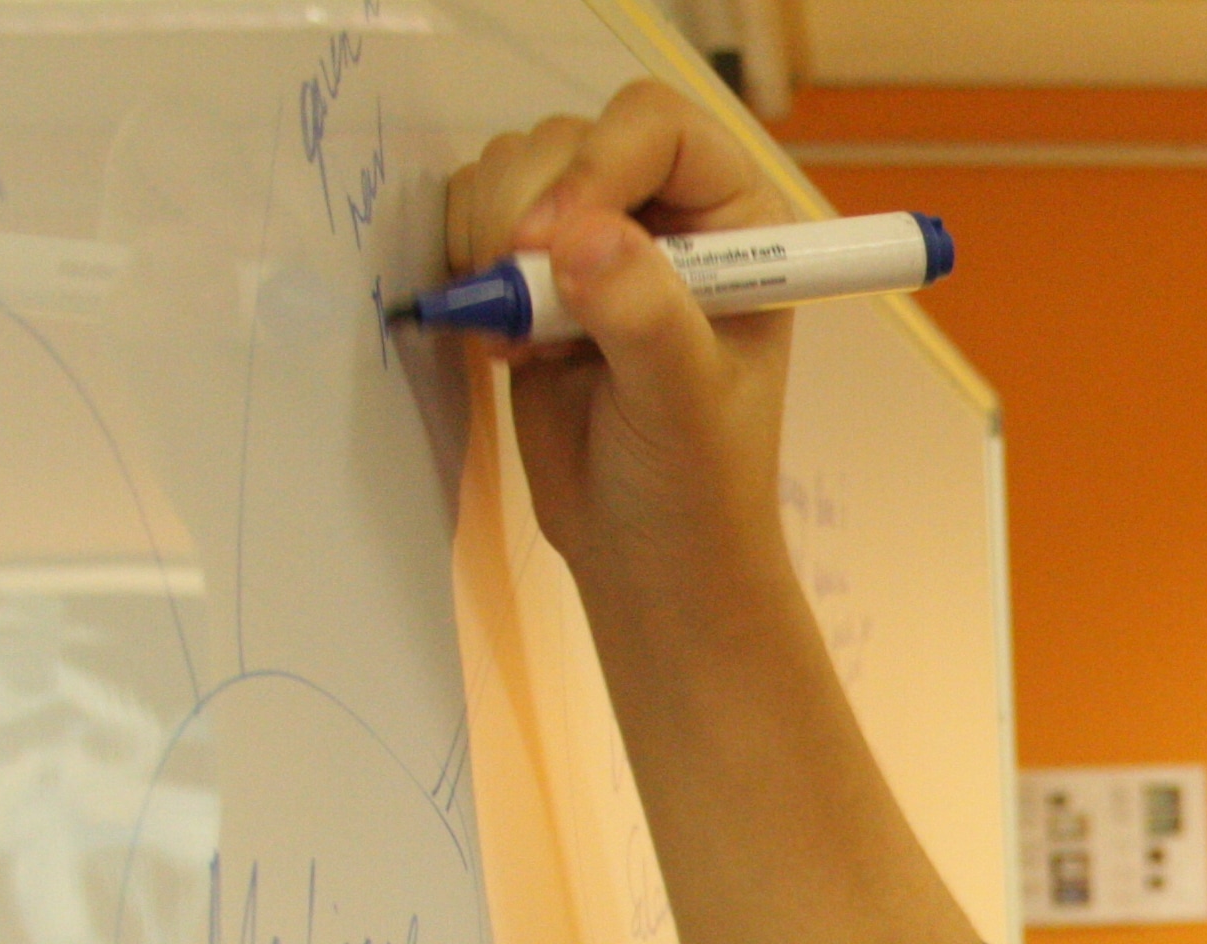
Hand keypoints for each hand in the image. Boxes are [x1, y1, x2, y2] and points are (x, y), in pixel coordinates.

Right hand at [437, 82, 796, 595]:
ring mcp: (598, 238)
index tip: (551, 245)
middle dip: (527, 213)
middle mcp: (668, 212)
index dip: (596, 167)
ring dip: (492, 242)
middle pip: (567, 140)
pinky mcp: (538, 274)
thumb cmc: (695, 485)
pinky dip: (470, 268)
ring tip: (531, 336)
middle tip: (526, 306)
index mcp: (736, 220)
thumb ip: (644, 318)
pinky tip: (509, 342)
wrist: (647, 551)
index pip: (656, 128)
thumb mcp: (683, 405)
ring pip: (511, 172)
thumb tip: (584, 237)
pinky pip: (475, 219)